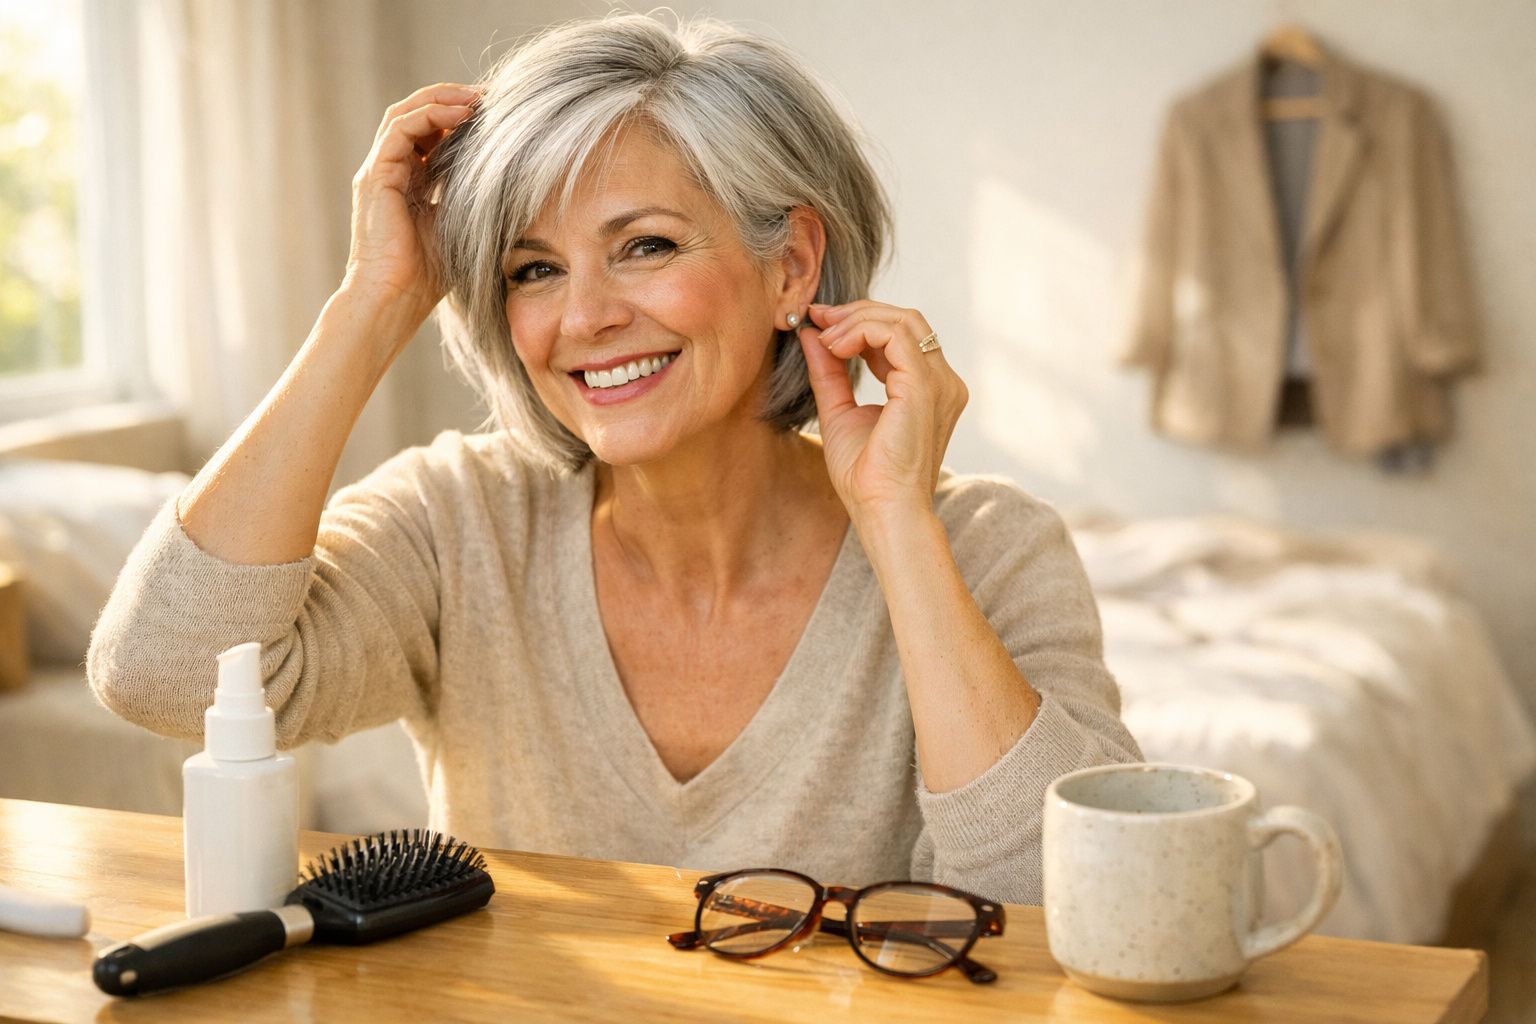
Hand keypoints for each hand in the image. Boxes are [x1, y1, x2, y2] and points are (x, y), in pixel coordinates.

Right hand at [342, 82, 480, 339]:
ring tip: (478, 98)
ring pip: (406, 114)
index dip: (461, 118)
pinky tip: (462, 113)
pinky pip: (400, 129)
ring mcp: (380, 172)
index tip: (498, 115)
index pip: (432, 134)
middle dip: (454, 99)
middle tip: (492, 96)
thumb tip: (513, 184)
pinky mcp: (376, 176)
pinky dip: (431, 114)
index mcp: (410, 183)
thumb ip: (473, 201)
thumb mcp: (460, 228)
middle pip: (418, 116)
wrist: (395, 301)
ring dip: (443, 99)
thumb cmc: (428, 278)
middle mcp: (391, 171)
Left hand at [798, 300, 967, 524]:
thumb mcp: (839, 412)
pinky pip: (896, 335)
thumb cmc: (866, 476)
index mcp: (929, 389)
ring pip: (903, 320)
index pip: (901, 336)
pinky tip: (836, 347)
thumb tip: (813, 334)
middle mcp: (942, 382)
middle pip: (906, 320)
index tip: (821, 322)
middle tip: (820, 317)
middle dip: (858, 312)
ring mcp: (939, 382)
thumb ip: (829, 373)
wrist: (883, 510)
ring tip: (826, 337)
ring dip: (857, 320)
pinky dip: (861, 331)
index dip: (859, 322)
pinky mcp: (925, 386)